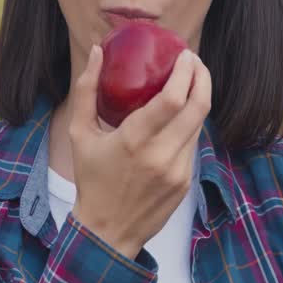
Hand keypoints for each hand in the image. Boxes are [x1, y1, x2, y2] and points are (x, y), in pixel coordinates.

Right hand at [67, 44, 211, 258]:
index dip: (186, 72)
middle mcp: (161, 155)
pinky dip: (189, 125)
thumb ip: (86, 90)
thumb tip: (97, 51)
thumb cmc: (91, 179)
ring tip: (190, 82)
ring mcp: (178, 171)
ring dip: (198, 99)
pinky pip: (193, 144)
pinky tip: (180, 117)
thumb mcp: (79, 134)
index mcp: (133, 141)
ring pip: (199, 124)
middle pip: (198, 107)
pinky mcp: (186, 182)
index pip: (173, 99)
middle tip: (194, 61)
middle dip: (202, 77)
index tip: (185, 54)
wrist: (107, 231)